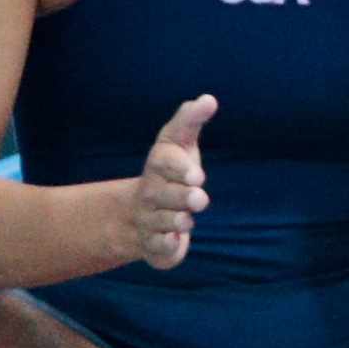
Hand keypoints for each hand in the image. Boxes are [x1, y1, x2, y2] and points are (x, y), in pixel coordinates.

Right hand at [127, 94, 212, 269]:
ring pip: (160, 222)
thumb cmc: (171, 168)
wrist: (139, 211)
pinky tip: (174, 242)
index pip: (164, 163)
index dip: (180, 170)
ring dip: (175, 221)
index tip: (198, 175)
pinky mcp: (153, 245)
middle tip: (200, 199)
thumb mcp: (179, 140)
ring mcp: (148, 220)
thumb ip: (191, 119)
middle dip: (181, 197)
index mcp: (158, 165)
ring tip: (187, 220)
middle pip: (162, 195)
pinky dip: (164, 247)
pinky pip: (155, 248)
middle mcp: (150, 193)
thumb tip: (209, 99)